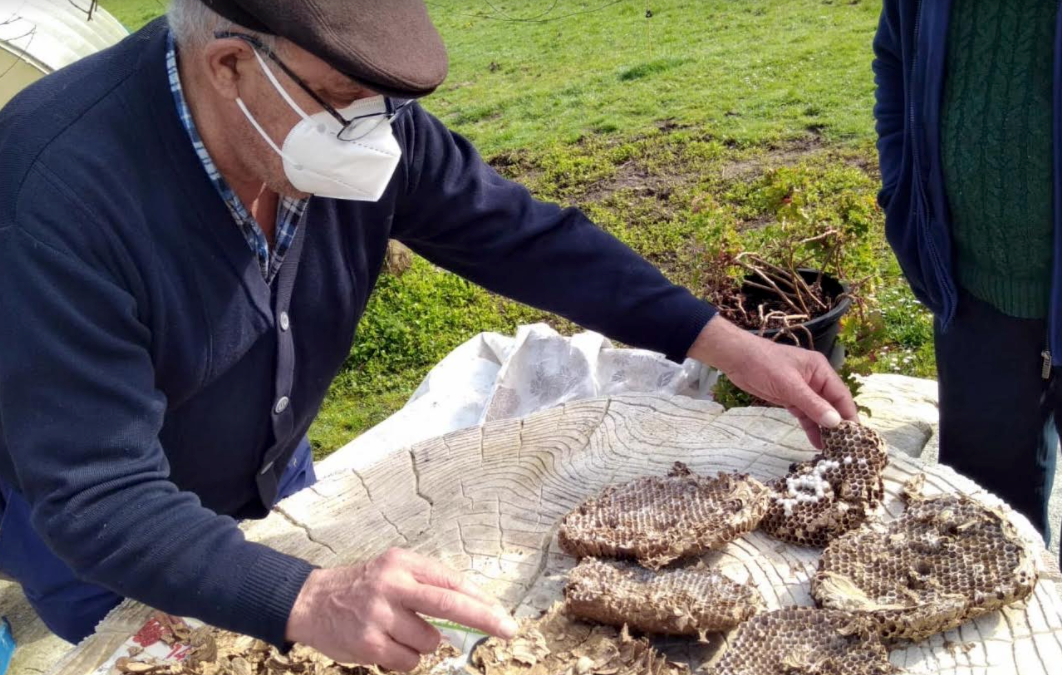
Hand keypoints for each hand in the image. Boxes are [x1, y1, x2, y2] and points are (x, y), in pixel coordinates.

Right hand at [286, 548, 517, 670]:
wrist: (312, 602)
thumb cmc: (363, 586)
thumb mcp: (394, 569)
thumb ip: (428, 583)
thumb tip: (474, 605)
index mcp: (402, 563)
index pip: (450, 580)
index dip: (480, 599)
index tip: (502, 613)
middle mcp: (392, 585)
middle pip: (448, 603)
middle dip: (483, 618)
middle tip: (509, 629)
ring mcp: (380, 616)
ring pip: (429, 641)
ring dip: (423, 643)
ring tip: (397, 630)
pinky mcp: (369, 644)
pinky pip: (409, 661)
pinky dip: (405, 658)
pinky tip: (386, 644)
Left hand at [689, 316, 858, 447]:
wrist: (736, 359)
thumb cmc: (764, 364)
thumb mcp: (790, 385)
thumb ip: (812, 404)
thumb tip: (836, 422)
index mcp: (821, 370)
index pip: (841, 396)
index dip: (849, 415)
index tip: (857, 436)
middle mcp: (816, 380)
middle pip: (832, 405)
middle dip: (839, 425)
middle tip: (846, 448)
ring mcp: (803, 390)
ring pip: (819, 412)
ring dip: (825, 429)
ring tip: (833, 450)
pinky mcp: (790, 398)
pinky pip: (805, 415)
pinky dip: (811, 427)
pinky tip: (817, 442)